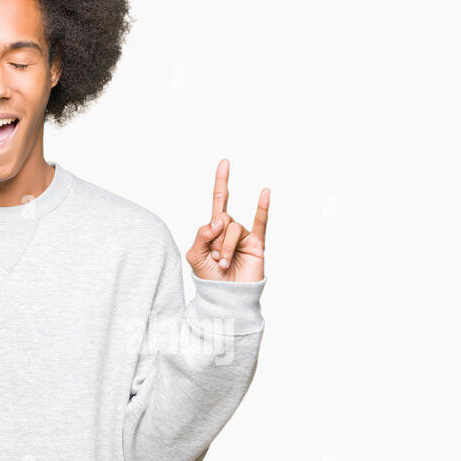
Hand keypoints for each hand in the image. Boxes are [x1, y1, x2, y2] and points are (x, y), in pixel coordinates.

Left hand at [186, 159, 268, 281]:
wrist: (225, 298)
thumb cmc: (209, 279)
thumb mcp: (195, 256)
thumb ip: (201, 235)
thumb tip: (218, 219)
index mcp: (215, 229)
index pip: (219, 201)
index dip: (221, 182)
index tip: (224, 162)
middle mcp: (231, 229)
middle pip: (222, 219)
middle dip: (214, 239)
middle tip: (213, 257)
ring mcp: (244, 236)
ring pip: (233, 229)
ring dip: (225, 248)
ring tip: (223, 264)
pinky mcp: (257, 245)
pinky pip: (260, 224)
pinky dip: (262, 208)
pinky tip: (264, 192)